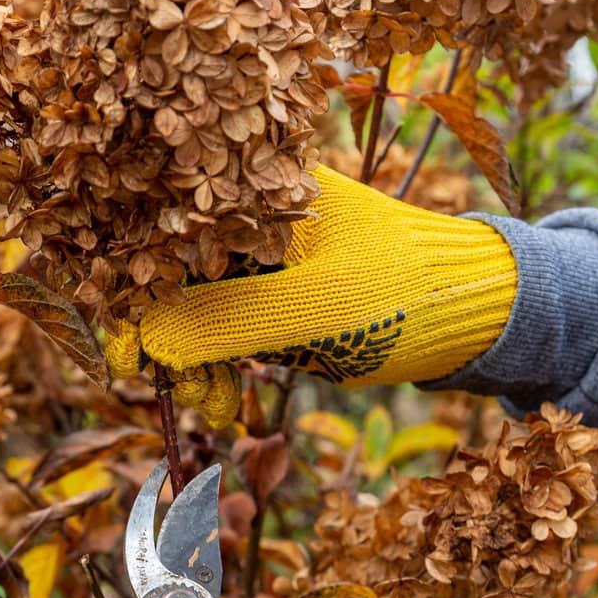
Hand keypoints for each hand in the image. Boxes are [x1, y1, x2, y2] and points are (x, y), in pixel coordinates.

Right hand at [107, 166, 516, 424]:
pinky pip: (230, 327)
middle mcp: (254, 214)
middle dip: (165, 338)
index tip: (122, 354)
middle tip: (166, 392)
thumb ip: (225, 320)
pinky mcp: (281, 293)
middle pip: (176, 274)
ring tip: (210, 407)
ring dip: (193, 361)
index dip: (135, 293)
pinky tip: (223, 401)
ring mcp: (267, 256)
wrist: (475, 312)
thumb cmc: (402, 295)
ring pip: (199, 307)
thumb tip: (147, 338)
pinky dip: (221, 364)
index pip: (171, 234)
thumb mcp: (311, 310)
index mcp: (259, 189)